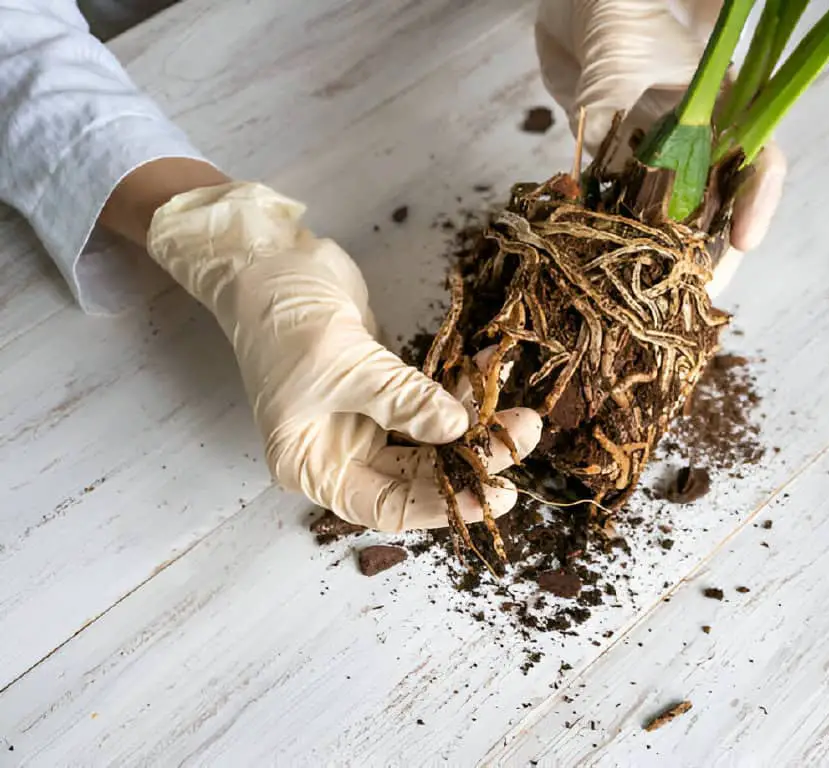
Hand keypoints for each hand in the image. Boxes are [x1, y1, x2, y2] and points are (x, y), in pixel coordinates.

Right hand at [146, 181, 541, 531]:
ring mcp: (363, 419)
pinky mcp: (383, 387)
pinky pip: (429, 398)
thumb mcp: (344, 364)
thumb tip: (457, 429)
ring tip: (521, 409)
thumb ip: (401, 399)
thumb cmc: (284, 320)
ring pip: (430, 437)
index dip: (443, 506)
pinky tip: (491, 368)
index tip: (495, 494)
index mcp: (313, 466)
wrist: (269, 261)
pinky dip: (459, 386)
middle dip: (471, 459)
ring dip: (473, 422)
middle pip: (417, 474)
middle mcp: (339, 452)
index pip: (387, 507)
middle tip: (522, 437)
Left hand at [534, 0, 786, 290]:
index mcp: (722, 109)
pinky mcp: (620, 169)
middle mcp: (697, 139)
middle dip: (708, 255)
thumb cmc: (615, 20)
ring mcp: (660, 156)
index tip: (745, 241)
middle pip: (717, 206)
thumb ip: (615, 123)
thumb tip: (603, 181)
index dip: (756, 203)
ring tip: (658, 299)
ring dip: (664, 259)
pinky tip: (611, 271)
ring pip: (673, 220)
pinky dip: (618, 241)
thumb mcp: (619, 71)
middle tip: (696, 296)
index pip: (758, 161)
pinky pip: (625, 214)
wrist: (574, 8)